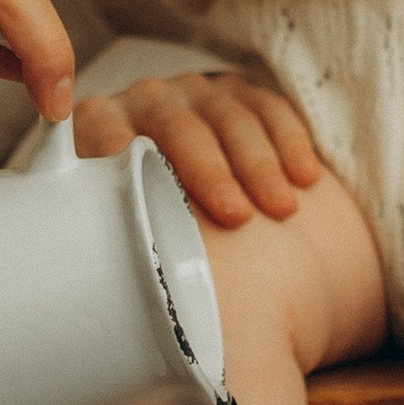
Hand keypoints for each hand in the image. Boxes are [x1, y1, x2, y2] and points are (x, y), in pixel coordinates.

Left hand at [75, 71, 324, 227]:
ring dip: (258, 164)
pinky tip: (306, 178)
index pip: (110, 138)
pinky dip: (290, 141)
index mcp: (98, 124)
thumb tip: (96, 313)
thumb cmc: (136, 226)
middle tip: (236, 219)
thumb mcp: (109, 230)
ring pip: (229, 117)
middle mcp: (145, 99)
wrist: (168, 188)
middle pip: (179, 128)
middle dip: (211, 173)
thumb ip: (101, 248)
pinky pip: (268, 107)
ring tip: (282, 211)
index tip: (161, 213)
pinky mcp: (238, 91)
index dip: (137, 173)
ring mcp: (195, 91)